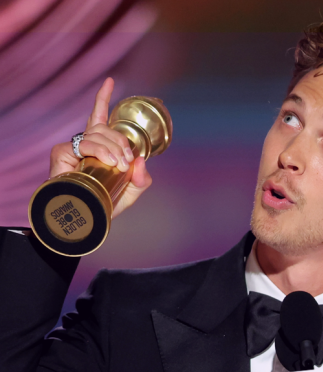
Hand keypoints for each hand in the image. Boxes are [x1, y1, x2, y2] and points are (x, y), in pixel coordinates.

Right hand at [48, 77, 152, 217]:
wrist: (84, 219)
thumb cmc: (104, 205)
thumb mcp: (131, 193)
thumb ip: (142, 179)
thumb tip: (141, 161)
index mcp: (100, 147)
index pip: (100, 118)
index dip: (103, 98)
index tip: (109, 81)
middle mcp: (86, 144)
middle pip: (105, 127)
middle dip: (121, 141)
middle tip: (126, 161)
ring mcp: (73, 147)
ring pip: (96, 133)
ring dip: (113, 147)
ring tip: (118, 165)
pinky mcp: (62, 153)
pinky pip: (84, 143)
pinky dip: (100, 150)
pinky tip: (108, 161)